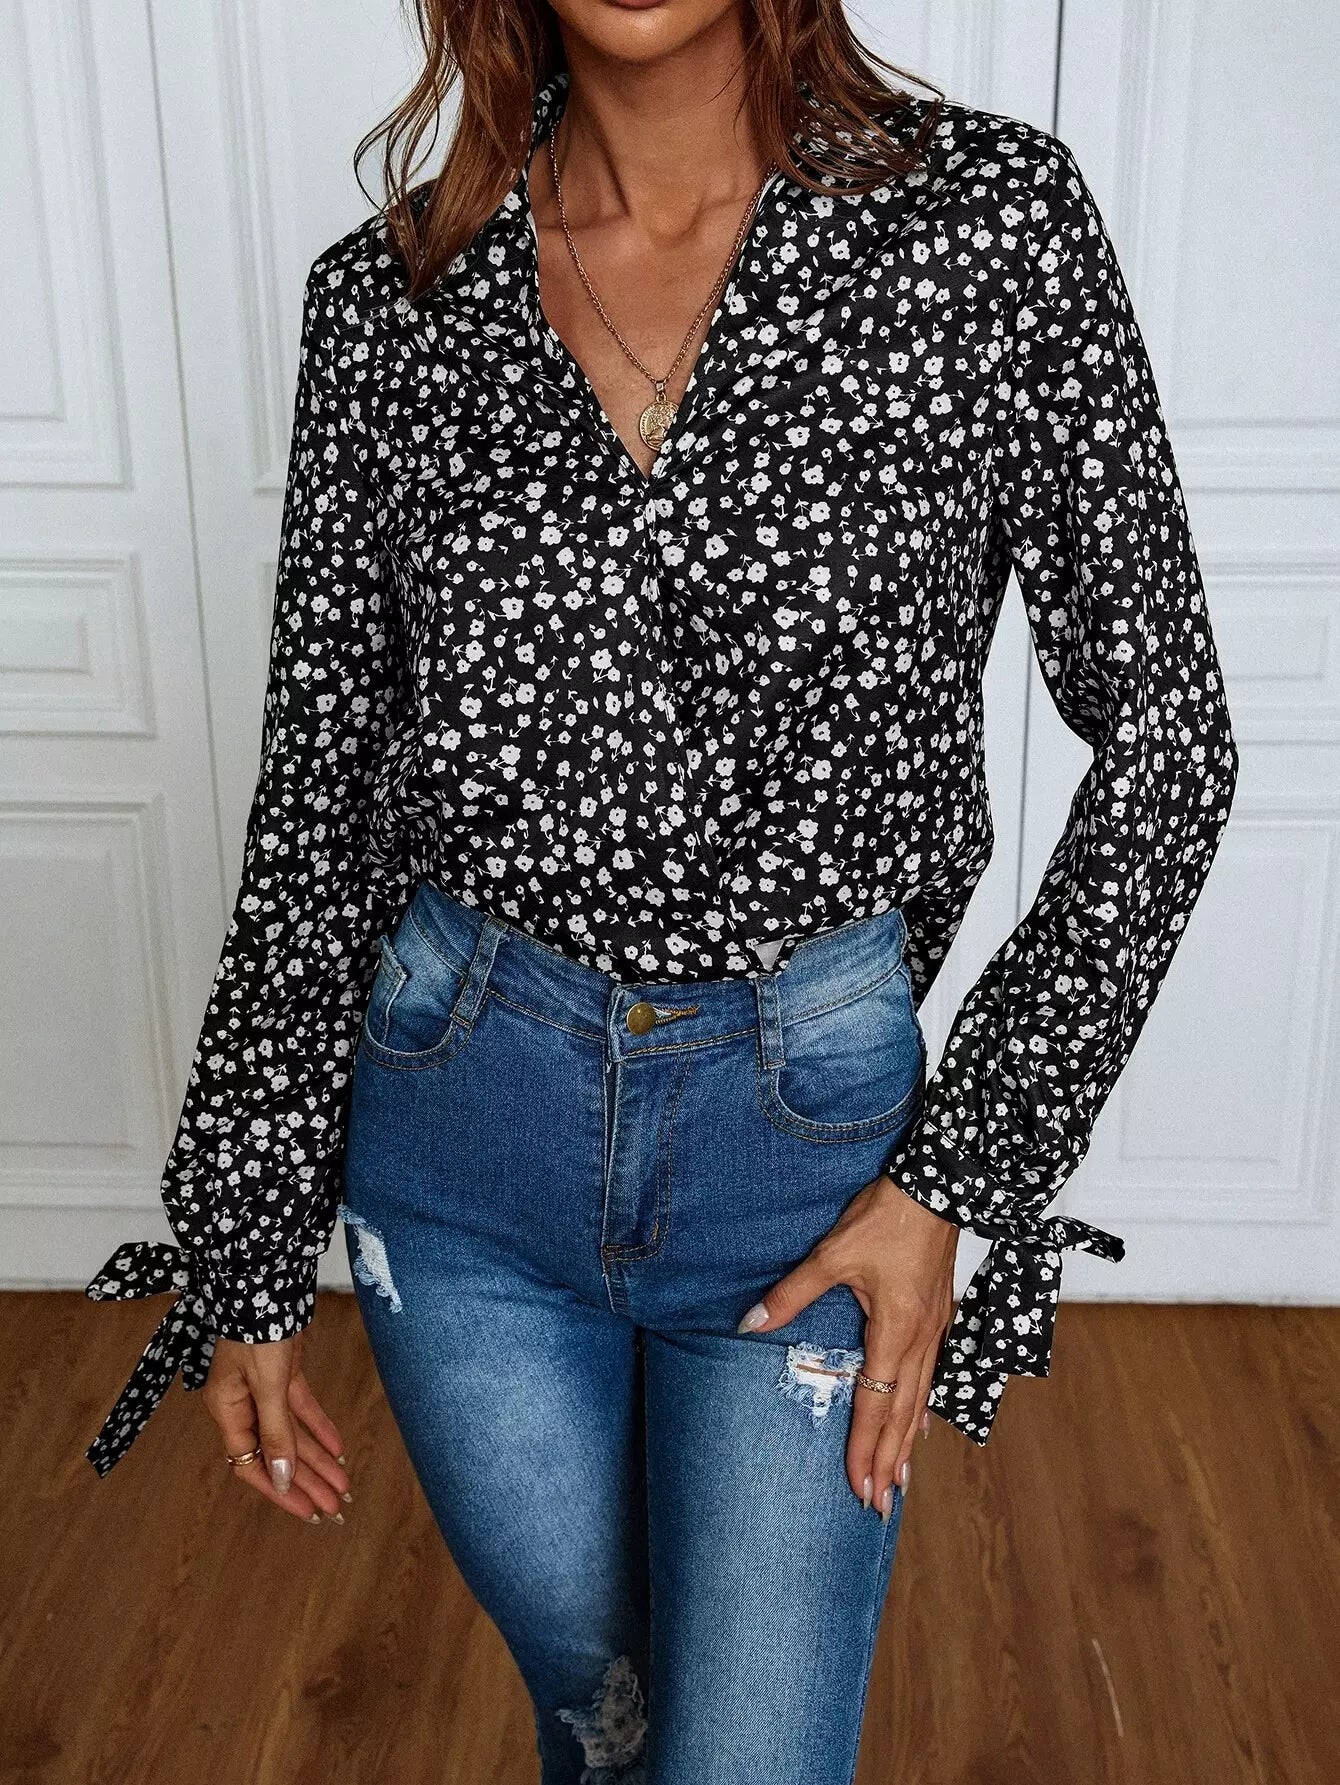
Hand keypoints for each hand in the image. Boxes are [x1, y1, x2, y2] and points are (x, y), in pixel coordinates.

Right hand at [203, 1329, 351, 1522]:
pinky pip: (302, 1409)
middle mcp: (243, 1404)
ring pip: (293, 1434)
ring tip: (344, 1487)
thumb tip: (280, 1477)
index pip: (251, 1465)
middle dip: (307, 1481)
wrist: (264, 1277)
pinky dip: (321, 1427)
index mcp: (227, 1411)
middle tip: (336, 1509)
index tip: (307, 1511)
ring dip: (318, 1460)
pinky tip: (340, 1449)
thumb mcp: (266, 1384)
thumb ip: (275, 1432)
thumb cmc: (258, 1327)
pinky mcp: (284, 1372)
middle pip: (277, 1454)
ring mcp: (263, 1388)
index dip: (279, 1490)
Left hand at [737, 1172, 957, 1518]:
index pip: (877, 1405)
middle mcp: (920, 1340)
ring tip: (900, 1479)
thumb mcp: (832, 1253)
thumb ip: (792, 1294)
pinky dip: (922, 1406)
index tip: (861, 1488)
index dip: (867, 1450)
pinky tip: (920, 1422)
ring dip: (907, 1442)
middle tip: (881, 1506)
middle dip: (889, 1463)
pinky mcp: (939, 1316)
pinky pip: (931, 1375)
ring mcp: (935, 1330)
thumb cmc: (887, 1218)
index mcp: (895, 1332)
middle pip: (903, 1415)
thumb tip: (751, 1324)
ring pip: (920, 1399)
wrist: (938, 1186)